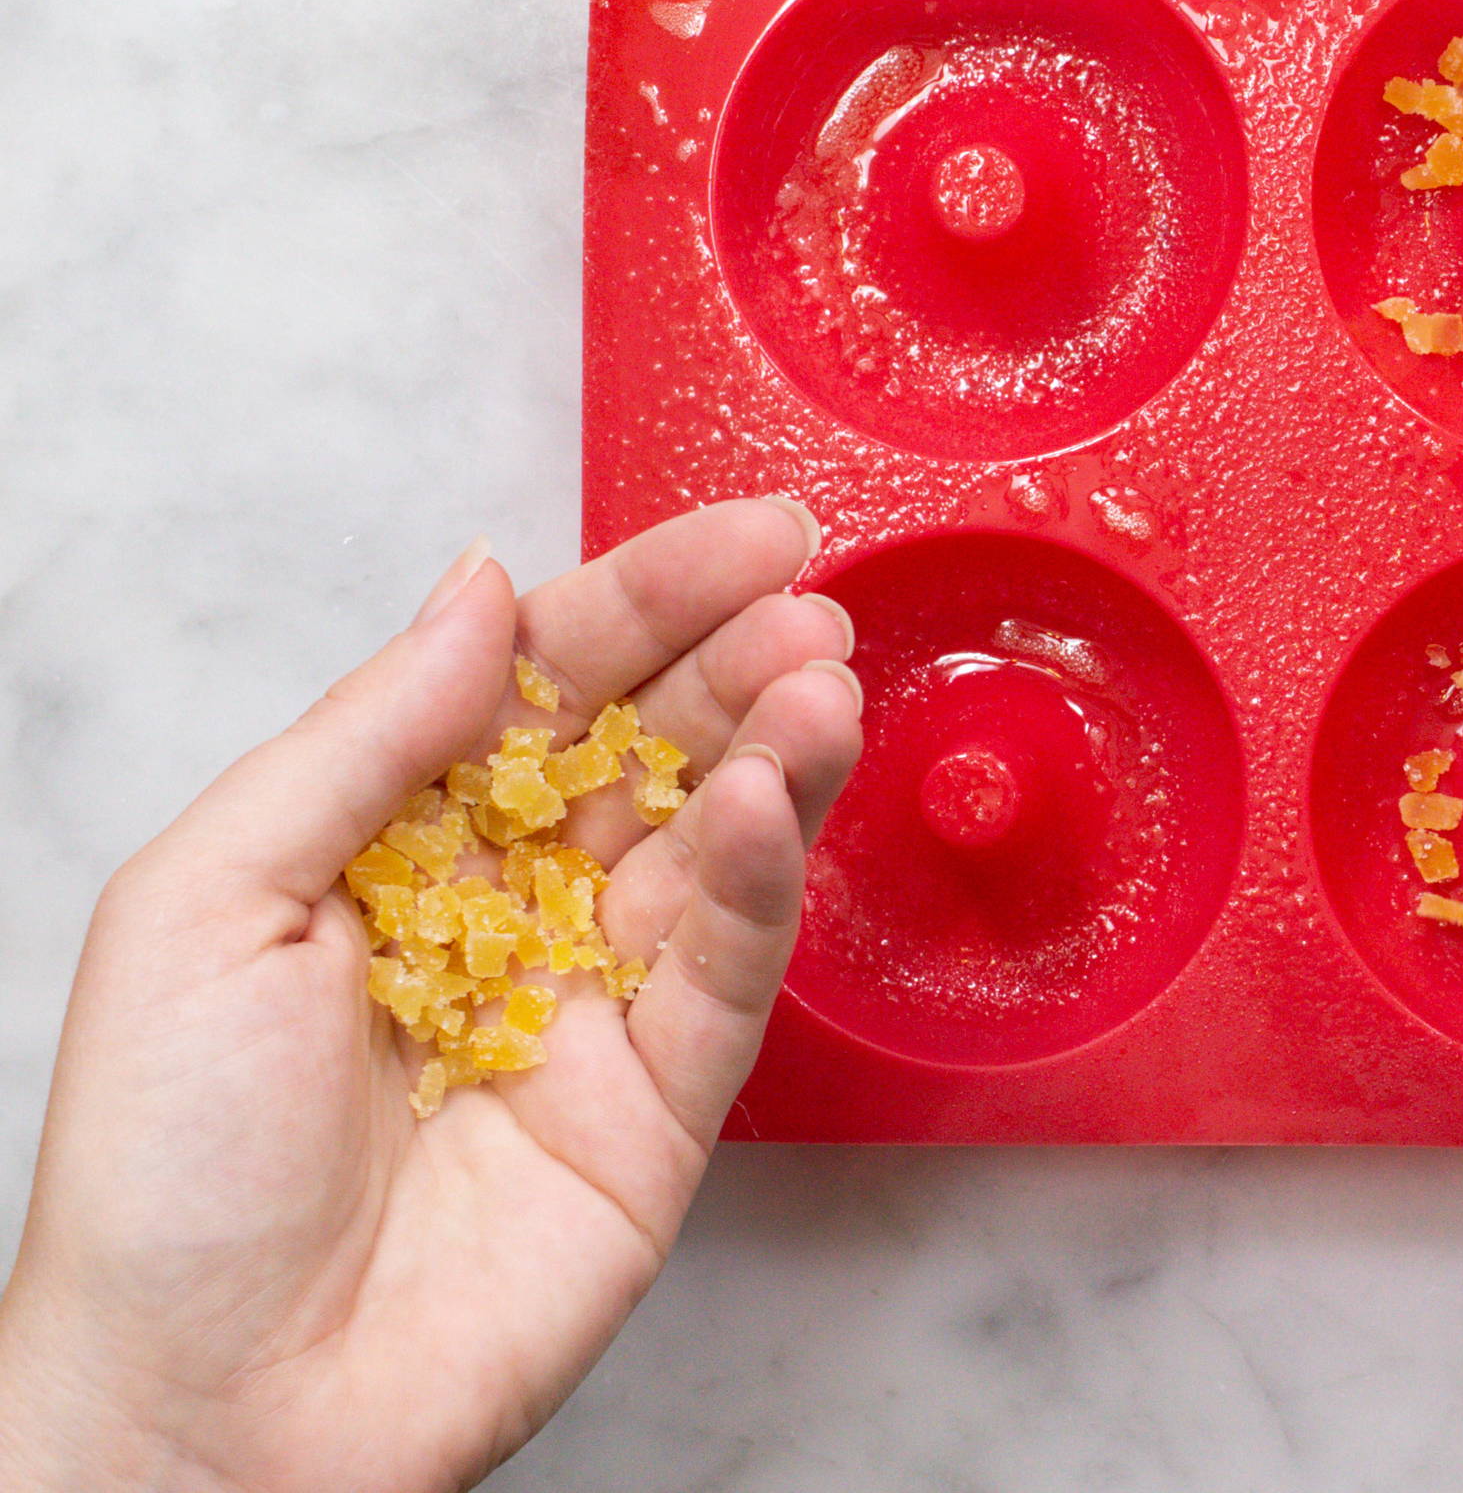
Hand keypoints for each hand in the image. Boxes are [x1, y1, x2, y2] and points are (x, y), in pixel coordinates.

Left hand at [0, 500, 863, 1492]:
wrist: (208, 1406)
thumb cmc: (162, 1172)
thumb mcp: (209, 898)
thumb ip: (368, 737)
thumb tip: (485, 593)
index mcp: (394, 842)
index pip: (545, 684)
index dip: (642, 600)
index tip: (743, 535)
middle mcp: (508, 909)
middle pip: (652, 747)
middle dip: (733, 659)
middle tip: (809, 588)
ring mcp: (595, 1007)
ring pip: (715, 844)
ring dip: (776, 749)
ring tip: (821, 673)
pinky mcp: (665, 1107)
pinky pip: (728, 970)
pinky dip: (761, 877)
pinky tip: (771, 799)